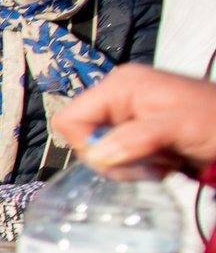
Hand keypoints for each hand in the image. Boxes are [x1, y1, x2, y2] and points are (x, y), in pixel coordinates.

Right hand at [58, 64, 215, 177]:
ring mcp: (126, 116)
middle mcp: (118, 98)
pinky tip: (162, 162)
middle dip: (113, 158)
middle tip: (150, 162)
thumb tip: (97, 155)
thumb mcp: (180, 127)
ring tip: (162, 160)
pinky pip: (117, 156)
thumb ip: (137, 139)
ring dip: (128, 164)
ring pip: (100, 152)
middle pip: (83, 138)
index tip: (120, 155)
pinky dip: (137, 166)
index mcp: (121, 85)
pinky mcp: (135, 133)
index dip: (88, 143)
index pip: (71, 118)